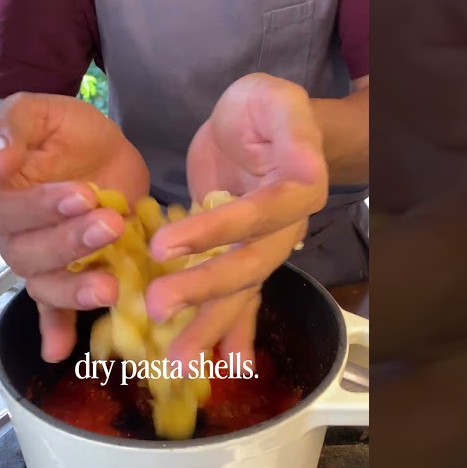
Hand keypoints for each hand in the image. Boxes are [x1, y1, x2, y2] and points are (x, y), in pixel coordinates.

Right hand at [0, 92, 149, 361]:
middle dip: (70, 244)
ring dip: (74, 289)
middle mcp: (12, 234)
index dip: (43, 207)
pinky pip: (54, 310)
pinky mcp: (70, 272)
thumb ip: (13, 127)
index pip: (10, 209)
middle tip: (109, 226)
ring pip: (45, 285)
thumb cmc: (58, 127)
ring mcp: (40, 259)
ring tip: (110, 285)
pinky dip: (55, 330)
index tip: (83, 195)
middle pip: (29, 253)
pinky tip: (60, 352)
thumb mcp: (38, 110)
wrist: (93, 142)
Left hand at [146, 73, 327, 361]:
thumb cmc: (266, 108)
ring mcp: (262, 249)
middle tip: (157, 307)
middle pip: (247, 266)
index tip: (163, 246)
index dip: (214, 232)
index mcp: (296, 188)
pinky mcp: (237, 257)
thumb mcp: (276, 101)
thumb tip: (309, 167)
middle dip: (202, 290)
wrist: (258, 125)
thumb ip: (292, 130)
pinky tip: (203, 366)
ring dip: (207, 327)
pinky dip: (217, 333)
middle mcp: (283, 229)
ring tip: (175, 361)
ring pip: (238, 293)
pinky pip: (232, 300)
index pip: (255, 214)